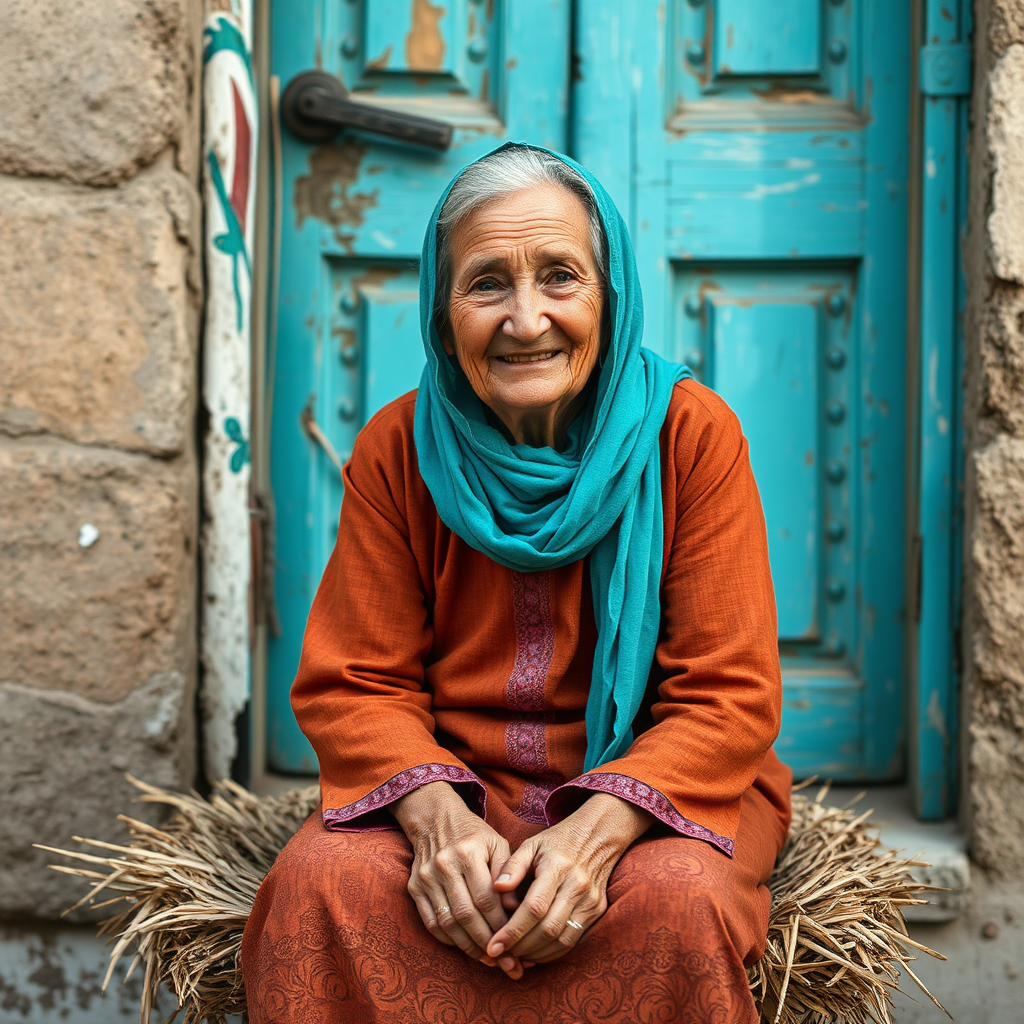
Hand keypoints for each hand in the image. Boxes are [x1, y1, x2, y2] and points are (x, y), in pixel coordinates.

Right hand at [392, 782, 522, 975]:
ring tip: (489, 961)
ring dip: (469, 948)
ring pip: (448, 923)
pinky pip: (431, 923)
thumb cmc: (473, 834)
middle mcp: (444, 865)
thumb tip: (517, 908)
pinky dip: (449, 940)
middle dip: (488, 943)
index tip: (517, 943)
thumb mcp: (497, 843)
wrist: (434, 819)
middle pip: (467, 914)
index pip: (486, 897)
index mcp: (468, 852)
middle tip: (507, 964)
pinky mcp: (414, 888)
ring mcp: (426, 878)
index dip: (501, 924)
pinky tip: (466, 948)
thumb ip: (508, 872)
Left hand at [487, 793, 652, 966]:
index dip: (512, 931)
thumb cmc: (558, 841)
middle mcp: (577, 885)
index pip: (534, 907)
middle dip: (521, 947)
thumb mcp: (532, 844)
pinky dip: (552, 952)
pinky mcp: (597, 911)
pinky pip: (573, 940)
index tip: (493, 945)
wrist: (598, 836)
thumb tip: (496, 888)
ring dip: (536, 953)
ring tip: (514, 955)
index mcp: (557, 866)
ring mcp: (590, 900)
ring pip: (562, 939)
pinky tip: (535, 952)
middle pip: (548, 929)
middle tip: (500, 954)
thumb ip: (512, 865)